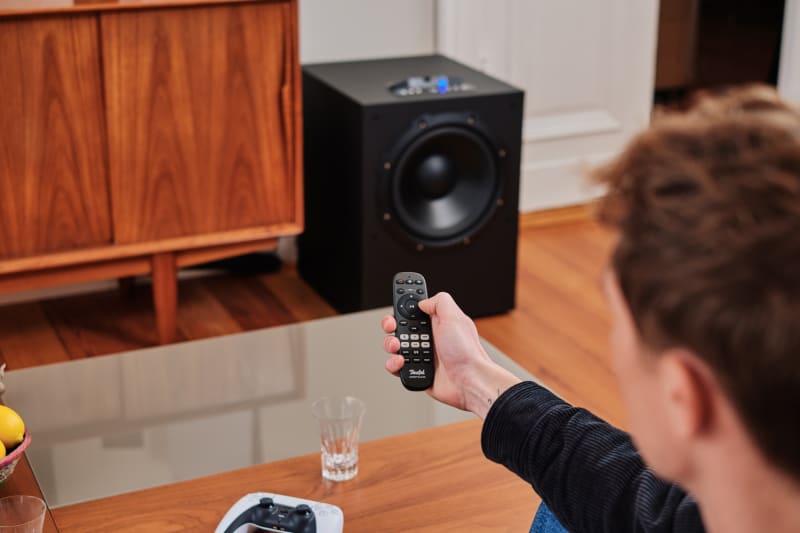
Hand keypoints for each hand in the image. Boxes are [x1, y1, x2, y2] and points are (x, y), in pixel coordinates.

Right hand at [381, 292, 519, 417]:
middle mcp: (428, 338)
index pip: (415, 310)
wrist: (469, 381)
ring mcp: (421, 355)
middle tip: (393, 327)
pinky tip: (401, 362)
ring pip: (395, 346)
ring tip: (397, 346)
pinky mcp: (416, 372)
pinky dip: (393, 364)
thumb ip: (439, 302)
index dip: (403, 306)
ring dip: (390, 344)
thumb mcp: (455, 317)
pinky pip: (396, 367)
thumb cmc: (467, 352)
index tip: (396, 304)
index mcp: (436, 323)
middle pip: (400, 327)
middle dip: (391, 325)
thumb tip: (423, 302)